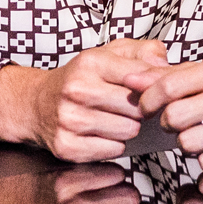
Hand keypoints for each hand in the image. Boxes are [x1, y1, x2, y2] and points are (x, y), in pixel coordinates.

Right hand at [0, 39, 169, 160]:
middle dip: (140, 109)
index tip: (150, 89)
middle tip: (129, 106)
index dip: (152, 86)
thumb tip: (165, 66)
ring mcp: (70, 120)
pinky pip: (113, 150)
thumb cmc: (81, 77)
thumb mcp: (110, 53)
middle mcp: (77, 90)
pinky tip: (102, 132)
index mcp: (91, 62)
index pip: (140, 77)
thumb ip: (144, 52)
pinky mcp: (66, 146)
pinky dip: (114, 144)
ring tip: (115, 118)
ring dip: (128, 127)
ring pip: (128, 131)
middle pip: (137, 108)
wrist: (37, 103)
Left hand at [123, 56, 202, 173]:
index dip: (148, 100)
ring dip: (188, 143)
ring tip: (201, 134)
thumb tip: (128, 78)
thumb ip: (165, 76)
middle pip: (175, 118)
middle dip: (169, 123)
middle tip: (178, 122)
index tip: (145, 107)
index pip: (168, 86)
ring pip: (190, 144)